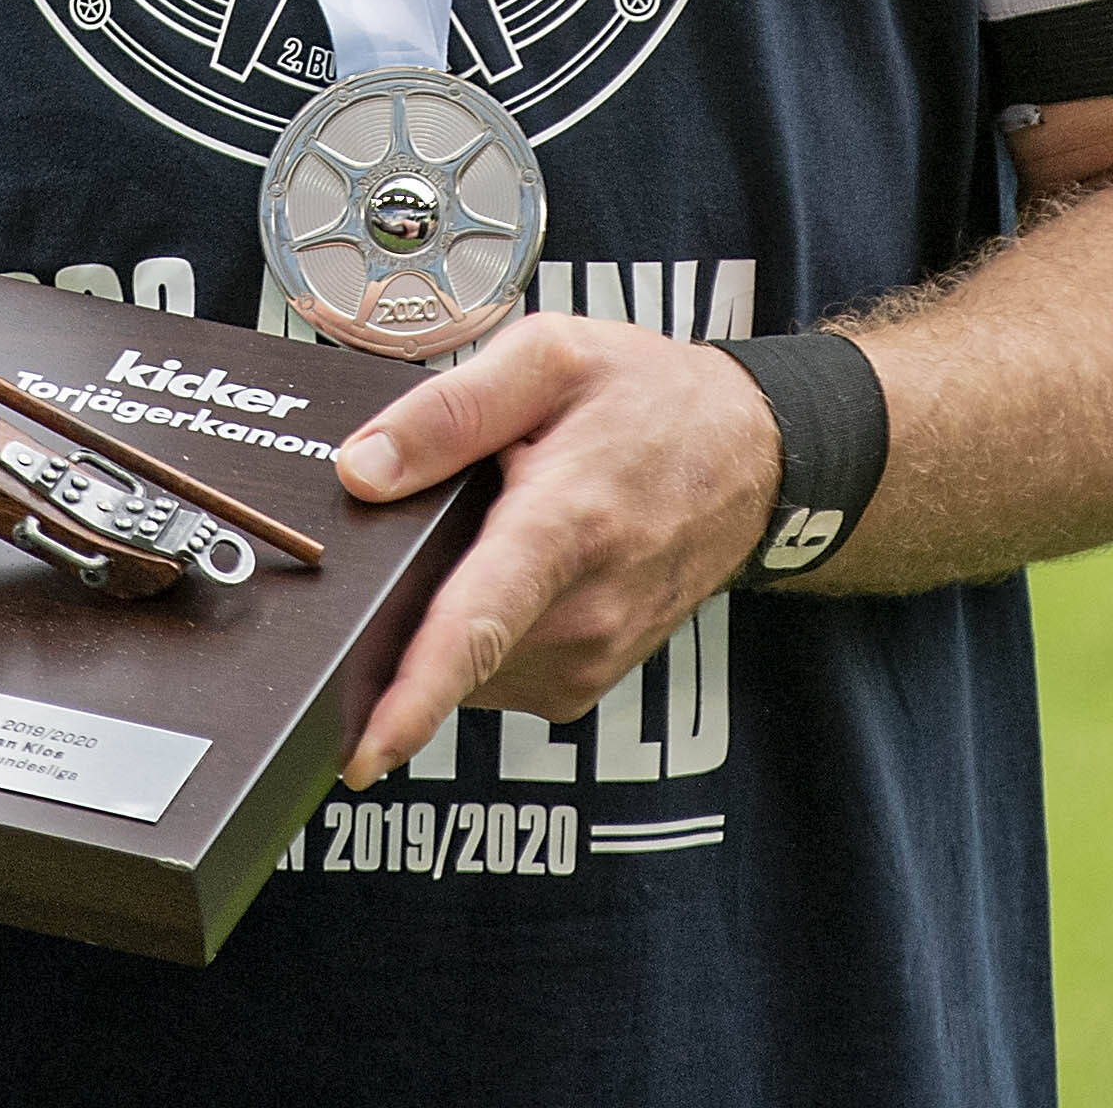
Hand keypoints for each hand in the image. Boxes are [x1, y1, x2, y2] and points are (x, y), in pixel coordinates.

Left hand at [328, 316, 779, 782]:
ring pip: (468, 665)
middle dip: (412, 600)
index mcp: (566, 523)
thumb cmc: (649, 399)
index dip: (414, 699)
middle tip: (458, 510)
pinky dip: (483, 630)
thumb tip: (362, 471)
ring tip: (504, 528)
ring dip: (453, 611)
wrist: (751, 454)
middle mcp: (585, 610)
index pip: (479, 627)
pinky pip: (494, 671)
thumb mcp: (549, 357)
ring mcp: (593, 654)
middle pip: (453, 647)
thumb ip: (448, 412)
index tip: (363, 754)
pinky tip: (517, 569)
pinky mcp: (587, 679)